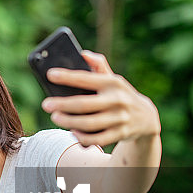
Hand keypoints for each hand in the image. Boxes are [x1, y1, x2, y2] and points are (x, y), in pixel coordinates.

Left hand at [41, 50, 160, 146]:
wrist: (146, 117)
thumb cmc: (120, 94)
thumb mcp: (113, 78)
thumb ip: (98, 65)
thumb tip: (83, 54)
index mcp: (112, 82)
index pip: (86, 78)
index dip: (67, 76)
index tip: (50, 75)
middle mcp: (117, 100)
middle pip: (84, 104)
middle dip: (62, 104)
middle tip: (46, 104)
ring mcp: (120, 118)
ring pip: (89, 123)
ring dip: (69, 122)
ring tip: (55, 117)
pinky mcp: (121, 134)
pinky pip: (98, 138)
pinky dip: (83, 137)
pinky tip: (72, 132)